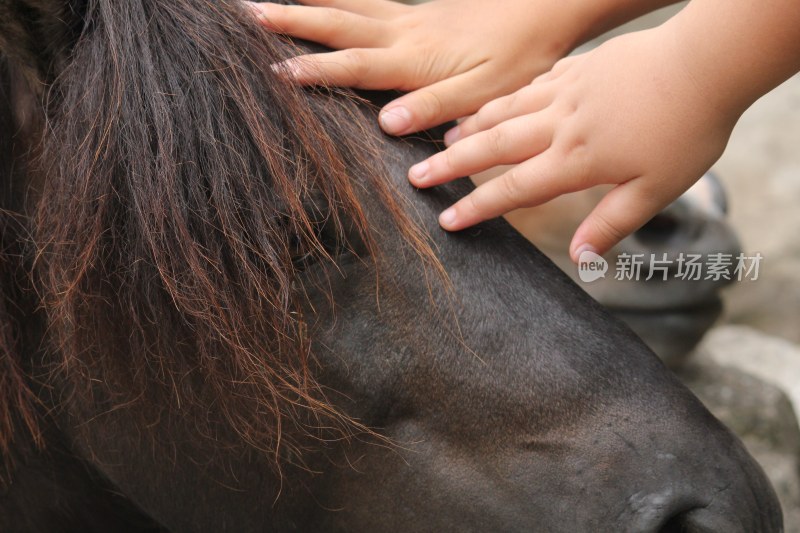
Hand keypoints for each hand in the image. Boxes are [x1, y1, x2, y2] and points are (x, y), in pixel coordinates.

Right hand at [247, 0, 601, 134]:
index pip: (355, 64)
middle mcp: (406, 33)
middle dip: (291, 20)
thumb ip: (435, 107)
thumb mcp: (485, 94)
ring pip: (350, 5)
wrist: (547, 10)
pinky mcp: (420, 14)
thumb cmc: (520, 57)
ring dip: (308, 1)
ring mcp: (411, 18)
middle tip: (247, 13)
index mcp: (416, 59)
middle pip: (340, 23)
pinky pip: (369, 0)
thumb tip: (387, 121)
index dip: (315, 69)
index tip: (274, 70)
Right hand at [407, 26, 738, 261]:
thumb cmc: (687, 130)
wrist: (706, 63)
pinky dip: (505, 96)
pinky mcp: (578, 68)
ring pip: (505, 110)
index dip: (478, 207)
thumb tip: (578, 259)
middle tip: (415, 176)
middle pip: (495, 146)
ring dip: (470, 127)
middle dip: (452, 165)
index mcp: (577, 158)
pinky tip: (494, 102)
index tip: (446, 221)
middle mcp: (561, 124)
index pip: (515, 188)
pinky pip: (529, 84)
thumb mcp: (656, 189)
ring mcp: (566, 91)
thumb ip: (611, 222)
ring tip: (443, 139)